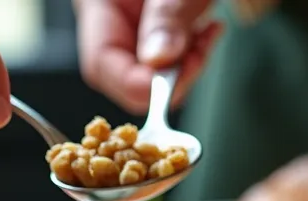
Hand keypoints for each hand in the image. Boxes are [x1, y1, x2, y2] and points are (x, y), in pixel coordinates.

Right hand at [76, 0, 222, 114]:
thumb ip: (166, 16)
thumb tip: (159, 61)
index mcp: (97, 5)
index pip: (101, 65)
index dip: (137, 85)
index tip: (172, 84)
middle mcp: (110, 22)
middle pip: (127, 77)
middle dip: (170, 79)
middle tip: (199, 56)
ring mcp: (132, 29)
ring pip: (154, 74)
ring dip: (188, 66)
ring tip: (208, 34)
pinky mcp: (157, 33)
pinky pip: (171, 60)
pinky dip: (194, 53)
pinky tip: (210, 31)